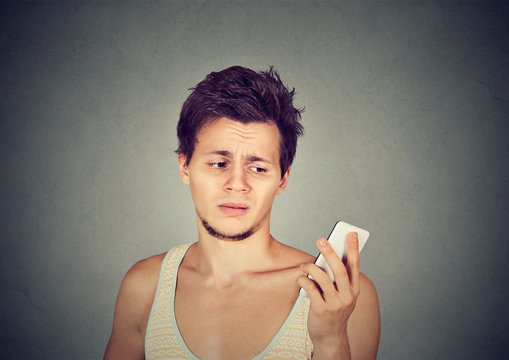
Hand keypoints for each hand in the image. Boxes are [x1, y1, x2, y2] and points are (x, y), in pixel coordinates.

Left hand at [298, 232, 359, 357]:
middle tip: (321, 239)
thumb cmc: (334, 311)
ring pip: (323, 279)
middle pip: (339, 269)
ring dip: (311, 268)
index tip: (351, 233)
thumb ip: (336, 279)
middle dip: (330, 252)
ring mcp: (335, 304)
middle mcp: (347, 296)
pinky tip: (300, 278)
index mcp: (354, 290)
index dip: (353, 248)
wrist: (330, 338)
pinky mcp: (322, 310)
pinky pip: (311, 289)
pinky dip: (304, 281)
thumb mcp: (341, 296)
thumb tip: (325, 257)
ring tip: (304, 265)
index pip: (355, 265)